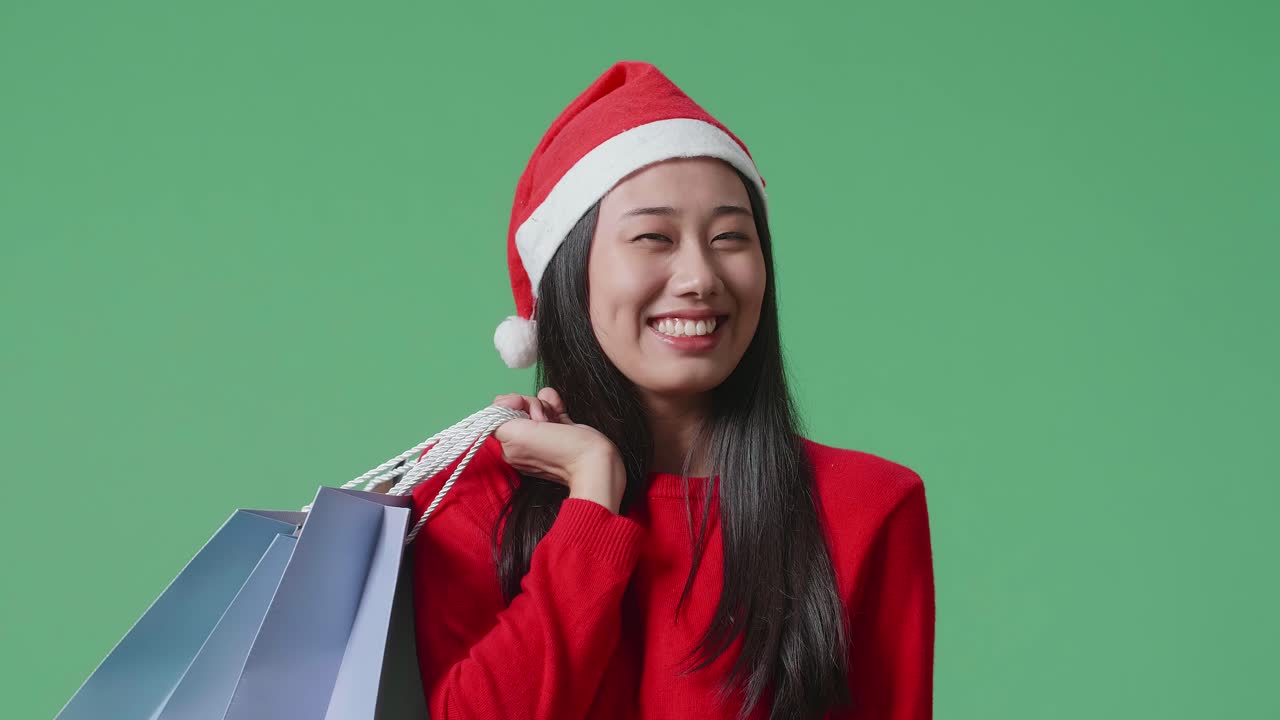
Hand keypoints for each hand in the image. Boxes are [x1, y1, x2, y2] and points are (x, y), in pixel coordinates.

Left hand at [491, 388, 625, 512]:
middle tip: (541, 420)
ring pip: (536, 405)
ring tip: (554, 420)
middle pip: (517, 406)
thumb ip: (498, 419)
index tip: (519, 404)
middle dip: (530, 405)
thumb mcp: (515, 436)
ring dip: (544, 405)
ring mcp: (543, 434)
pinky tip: (558, 408)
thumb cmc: (556, 451)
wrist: (592, 460)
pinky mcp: (560, 427)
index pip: (498, 414)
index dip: (508, 404)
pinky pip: (551, 406)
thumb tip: (503, 404)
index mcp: (508, 447)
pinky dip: (554, 402)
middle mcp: (523, 441)